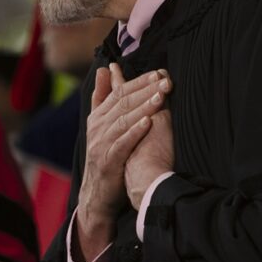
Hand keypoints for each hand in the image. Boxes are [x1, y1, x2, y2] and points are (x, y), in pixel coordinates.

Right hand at [74, 64, 171, 261]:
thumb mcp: (101, 124)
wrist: (97, 193)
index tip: (157, 73)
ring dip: (143, 107)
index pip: (119, 92)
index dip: (138, 81)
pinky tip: (148, 122)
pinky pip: (122, 144)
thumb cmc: (105, 155)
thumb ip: (102, 96)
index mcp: (98, 116)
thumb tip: (106, 68)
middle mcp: (98, 127)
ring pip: (124, 120)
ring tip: (160, 97)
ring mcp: (102, 144)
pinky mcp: (108, 161)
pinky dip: (135, 132)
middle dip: (145, 90)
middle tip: (165, 81)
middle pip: (123, 103)